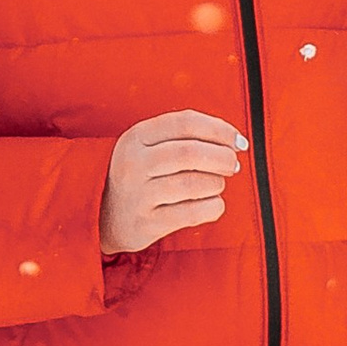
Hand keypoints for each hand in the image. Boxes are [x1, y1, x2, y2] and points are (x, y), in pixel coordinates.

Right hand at [100, 108, 246, 254]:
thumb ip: (188, 138)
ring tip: (216, 184)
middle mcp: (133, 163)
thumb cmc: (145, 176)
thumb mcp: (152, 147)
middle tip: (233, 165)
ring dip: (216, 183)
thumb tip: (236, 142)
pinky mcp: (146, 223)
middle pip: (190, 153)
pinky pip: (193, 213)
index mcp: (136, 136)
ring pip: (194, 184)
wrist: (107, 218)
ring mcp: (137, 195)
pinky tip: (212, 204)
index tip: (239, 142)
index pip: (185, 122)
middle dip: (222, 157)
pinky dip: (213, 207)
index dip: (220, 129)